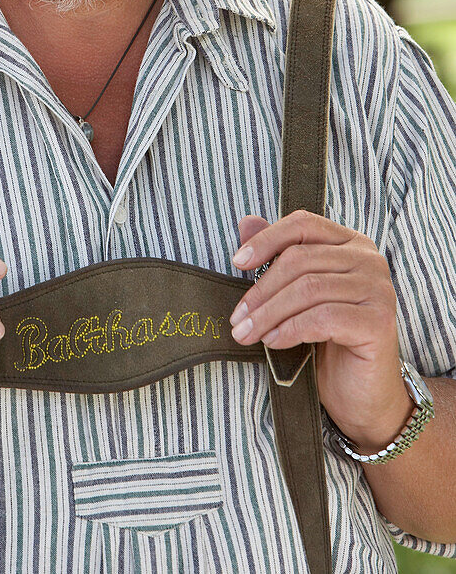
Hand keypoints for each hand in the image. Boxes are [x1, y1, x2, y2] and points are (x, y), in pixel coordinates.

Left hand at [229, 211, 412, 451]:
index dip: (266, 239)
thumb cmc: (328, 341)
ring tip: (247, 333)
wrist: (362, 395)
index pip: (303, 224)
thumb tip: (246, 221)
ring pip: (308, 289)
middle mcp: (369, 260)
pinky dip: (291, 329)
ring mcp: (378, 289)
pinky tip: (273, 342)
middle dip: (261, 290)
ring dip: (269, 313)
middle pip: (300, 260)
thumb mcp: (297, 296)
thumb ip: (277, 256)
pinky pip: (323, 317)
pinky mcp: (379, 321)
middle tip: (237, 318)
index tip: (237, 263)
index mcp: (351, 243)